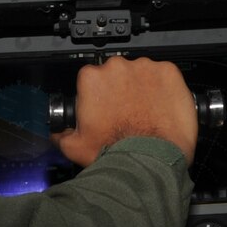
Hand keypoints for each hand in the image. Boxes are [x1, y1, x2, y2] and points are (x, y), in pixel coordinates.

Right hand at [57, 56, 198, 166]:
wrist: (150, 158)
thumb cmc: (116, 151)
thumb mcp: (75, 146)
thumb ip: (61, 134)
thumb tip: (58, 133)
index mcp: (91, 79)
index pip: (91, 78)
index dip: (98, 94)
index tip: (105, 106)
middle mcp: (117, 67)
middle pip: (116, 73)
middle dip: (120, 89)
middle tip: (125, 112)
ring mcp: (144, 67)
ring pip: (140, 73)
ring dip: (142, 88)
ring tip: (144, 113)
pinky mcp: (168, 72)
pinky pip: (165, 75)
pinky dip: (164, 87)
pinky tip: (161, 107)